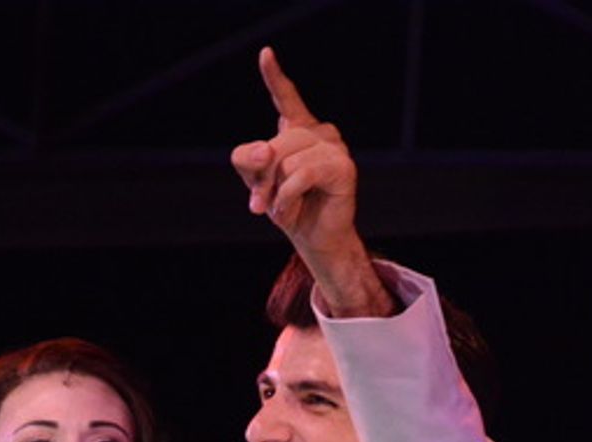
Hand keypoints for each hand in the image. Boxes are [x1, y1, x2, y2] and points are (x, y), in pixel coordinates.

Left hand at [231, 47, 356, 251]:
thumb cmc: (287, 205)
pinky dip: (288, 197)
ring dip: (276, 192)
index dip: (274, 76)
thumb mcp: (255, 181)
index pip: (285, 98)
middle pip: (272, 145)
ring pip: (285, 161)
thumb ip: (248, 160)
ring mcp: (334, 146)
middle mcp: (319, 132)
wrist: (314, 237)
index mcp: (297, 129)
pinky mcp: (343, 166)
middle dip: (261, 180)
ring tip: (284, 208)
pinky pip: (300, 174)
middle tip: (259, 205)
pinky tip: (293, 210)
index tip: (265, 53)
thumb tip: (265, 150)